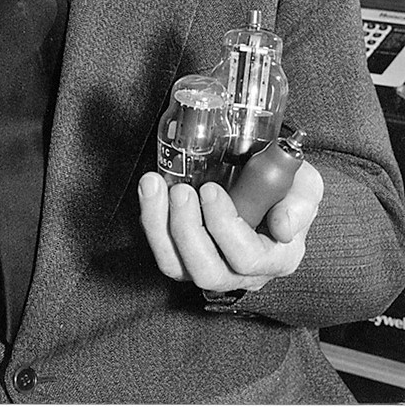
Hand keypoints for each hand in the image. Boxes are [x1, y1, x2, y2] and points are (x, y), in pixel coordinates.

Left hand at [138, 161, 322, 292]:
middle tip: (182, 192)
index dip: (225, 227)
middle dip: (189, 231)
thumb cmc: (285, 187)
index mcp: (276, 258)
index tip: (211, 190)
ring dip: (160, 226)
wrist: (264, 183)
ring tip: (155, 186)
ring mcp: (211, 265)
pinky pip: (162, 250)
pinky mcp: (185, 255)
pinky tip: (151, 189)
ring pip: (177, 266)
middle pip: (208, 271)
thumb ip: (300, 203)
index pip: (248, 258)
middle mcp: (242, 273)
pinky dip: (150, 220)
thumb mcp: (306, 186)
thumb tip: (283, 227)